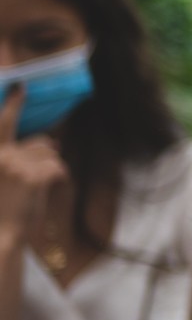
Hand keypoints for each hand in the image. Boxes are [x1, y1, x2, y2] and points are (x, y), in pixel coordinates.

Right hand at [0, 85, 67, 244]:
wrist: (0, 234)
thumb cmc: (1, 206)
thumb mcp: (5, 174)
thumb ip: (18, 156)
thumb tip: (52, 141)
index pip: (3, 124)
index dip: (14, 103)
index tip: (21, 85)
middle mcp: (3, 155)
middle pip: (40, 143)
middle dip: (46, 152)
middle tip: (45, 157)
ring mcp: (18, 165)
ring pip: (51, 155)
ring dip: (50, 168)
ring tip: (33, 189)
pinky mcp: (33, 176)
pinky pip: (57, 168)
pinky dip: (57, 178)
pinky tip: (45, 191)